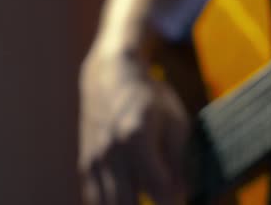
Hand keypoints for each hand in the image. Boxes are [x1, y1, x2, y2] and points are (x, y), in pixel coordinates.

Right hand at [79, 46, 189, 204]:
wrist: (111, 78)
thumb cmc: (151, 100)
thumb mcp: (175, 122)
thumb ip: (179, 161)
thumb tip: (183, 196)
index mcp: (137, 138)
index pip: (159, 189)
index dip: (176, 203)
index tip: (185, 201)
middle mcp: (111, 152)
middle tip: (167, 200)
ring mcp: (94, 161)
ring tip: (148, 196)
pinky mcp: (86, 167)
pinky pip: (97, 199)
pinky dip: (114, 203)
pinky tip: (129, 198)